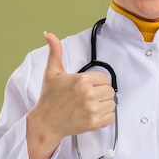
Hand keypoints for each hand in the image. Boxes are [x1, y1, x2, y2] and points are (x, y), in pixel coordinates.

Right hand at [26, 32, 115, 158]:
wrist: (45, 122)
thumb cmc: (49, 98)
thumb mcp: (52, 72)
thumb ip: (55, 52)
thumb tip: (49, 34)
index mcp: (82, 80)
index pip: (105, 78)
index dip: (97, 82)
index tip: (87, 86)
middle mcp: (88, 94)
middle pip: (110, 90)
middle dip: (100, 93)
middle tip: (87, 97)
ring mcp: (92, 109)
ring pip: (112, 103)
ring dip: (103, 105)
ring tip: (89, 106)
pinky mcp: (94, 123)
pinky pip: (111, 117)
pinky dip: (104, 117)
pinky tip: (92, 114)